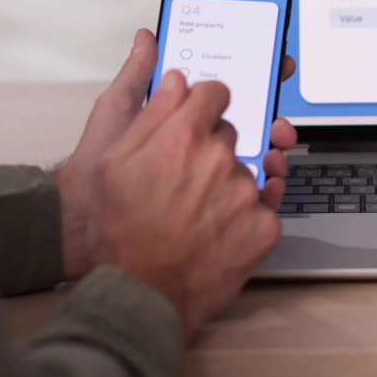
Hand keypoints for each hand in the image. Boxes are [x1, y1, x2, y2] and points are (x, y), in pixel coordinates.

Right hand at [89, 72, 285, 338]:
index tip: (201, 115)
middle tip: (186, 178)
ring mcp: (246, 195)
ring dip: (230, 185)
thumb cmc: (118, 233)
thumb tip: (176, 82)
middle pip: (232, 134)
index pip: (215, 93)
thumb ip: (151, 114)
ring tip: (198, 213)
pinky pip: (264, 207)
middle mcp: (220, 160)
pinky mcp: (264, 228)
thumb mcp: (113, 163)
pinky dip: (246, 217)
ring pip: (247, 172)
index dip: (205, 103)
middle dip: (213, 148)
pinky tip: (218, 231)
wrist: (140, 295)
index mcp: (184, 136)